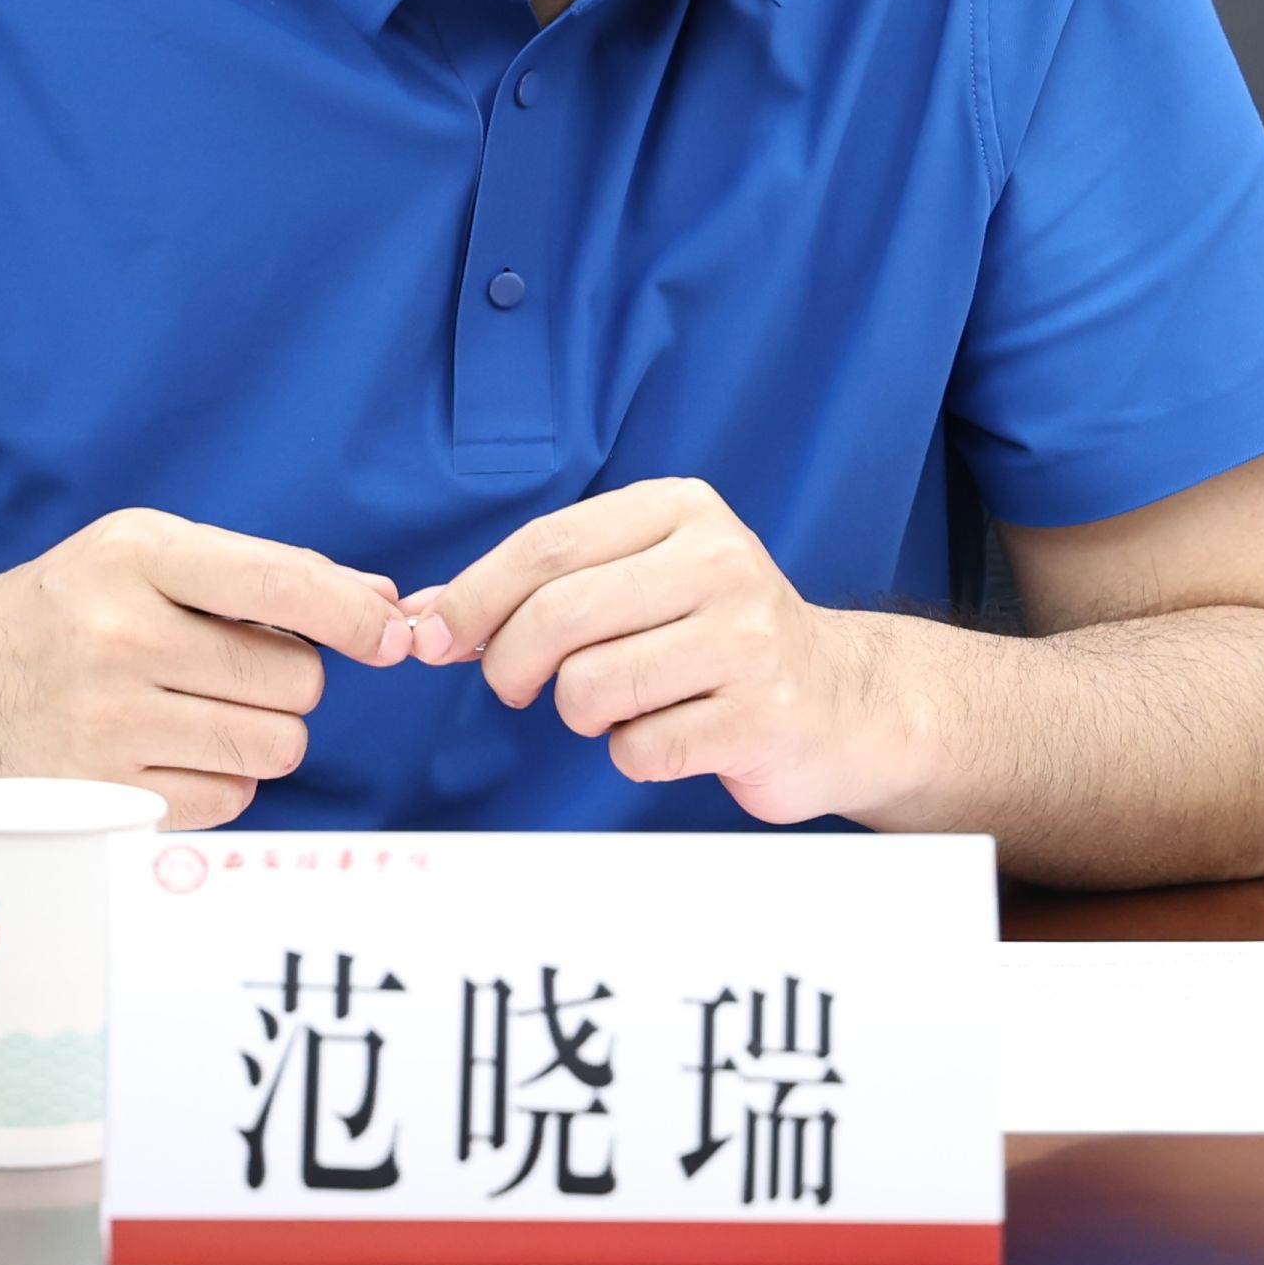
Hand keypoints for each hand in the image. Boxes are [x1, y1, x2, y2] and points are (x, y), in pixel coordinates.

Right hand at [0, 511, 411, 827]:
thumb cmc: (71, 607)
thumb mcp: (146, 554)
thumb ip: (266, 571)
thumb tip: (384, 603)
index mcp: (136, 554)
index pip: (282, 585)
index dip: (357, 616)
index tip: (393, 634)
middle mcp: (121, 636)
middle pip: (296, 680)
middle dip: (288, 678)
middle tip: (230, 666)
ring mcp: (110, 724)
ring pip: (276, 745)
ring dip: (264, 731)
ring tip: (203, 707)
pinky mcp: (107, 796)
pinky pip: (234, 797)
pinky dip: (224, 778)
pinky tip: (172, 749)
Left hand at [404, 478, 906, 824]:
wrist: (842, 700)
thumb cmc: (716, 636)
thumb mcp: (642, 579)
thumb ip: (542, 587)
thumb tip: (421, 617)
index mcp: (683, 510)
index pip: (547, 545)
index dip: (473, 595)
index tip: (430, 634)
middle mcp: (721, 560)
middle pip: (558, 616)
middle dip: (511, 664)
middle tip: (518, 685)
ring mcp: (747, 638)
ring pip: (589, 688)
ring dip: (580, 714)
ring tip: (622, 704)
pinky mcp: (761, 715)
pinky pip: (638, 748)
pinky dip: (633, 754)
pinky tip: (672, 732)